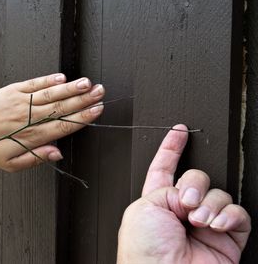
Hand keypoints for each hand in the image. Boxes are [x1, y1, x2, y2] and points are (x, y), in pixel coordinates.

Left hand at [0, 73, 104, 170]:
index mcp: (31, 136)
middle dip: (83, 99)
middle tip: (100, 93)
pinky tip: (62, 78)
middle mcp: (29, 117)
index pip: (63, 125)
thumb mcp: (12, 165)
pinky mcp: (12, 91)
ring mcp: (21, 102)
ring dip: (71, 88)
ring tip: (87, 83)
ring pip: (51, 94)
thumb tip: (58, 153)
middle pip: (61, 107)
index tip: (96, 110)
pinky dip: (48, 80)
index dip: (82, 117)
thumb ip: (37, 158)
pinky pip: (33, 84)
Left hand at [117, 125, 250, 263]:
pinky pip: (238, 214)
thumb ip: (167, 187)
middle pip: (197, 177)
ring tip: (198, 221)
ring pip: (218, 193)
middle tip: (186, 204)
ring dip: (209, 204)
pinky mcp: (226, 237)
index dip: (172, 148)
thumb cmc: (144, 251)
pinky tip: (215, 225)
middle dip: (194, 184)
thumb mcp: (144, 207)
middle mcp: (182, 211)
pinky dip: (229, 215)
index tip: (179, 131)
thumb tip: (189, 191)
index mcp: (157, 201)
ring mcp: (204, 223)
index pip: (165, 167)